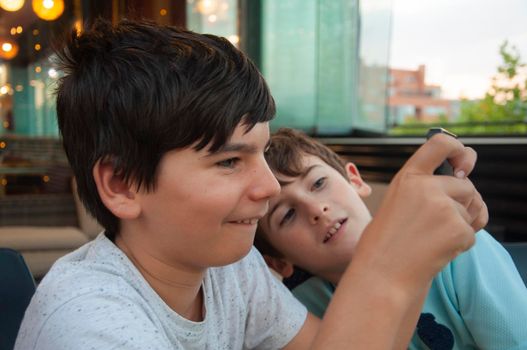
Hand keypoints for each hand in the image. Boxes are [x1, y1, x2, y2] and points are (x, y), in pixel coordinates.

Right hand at [354, 133, 487, 289]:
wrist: (381, 275)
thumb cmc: (384, 243)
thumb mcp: (398, 203)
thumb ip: (425, 189)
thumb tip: (465, 181)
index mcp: (408, 177)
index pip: (440, 145)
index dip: (460, 150)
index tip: (464, 163)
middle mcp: (427, 187)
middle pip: (466, 186)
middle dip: (463, 203)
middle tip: (440, 224)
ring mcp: (444, 207)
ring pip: (472, 209)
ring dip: (463, 223)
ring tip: (433, 238)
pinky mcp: (458, 229)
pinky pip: (472, 233)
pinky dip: (460, 244)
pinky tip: (437, 251)